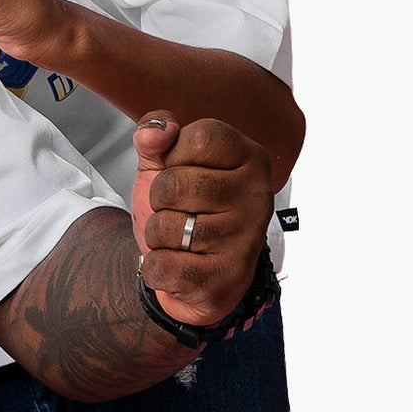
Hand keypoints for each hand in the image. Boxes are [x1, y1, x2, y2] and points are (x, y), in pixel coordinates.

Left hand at [128, 115, 273, 326]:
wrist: (190, 273)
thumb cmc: (182, 209)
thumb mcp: (164, 165)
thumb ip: (154, 139)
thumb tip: (156, 132)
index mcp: (251, 158)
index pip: (198, 137)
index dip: (173, 154)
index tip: (182, 170)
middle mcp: (258, 197)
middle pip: (174, 184)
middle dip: (158, 199)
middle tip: (178, 210)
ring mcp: (245, 239)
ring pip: (164, 226)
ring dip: (156, 234)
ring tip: (179, 238)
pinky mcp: (225, 278)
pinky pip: (161, 265)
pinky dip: (155, 266)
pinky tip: (179, 265)